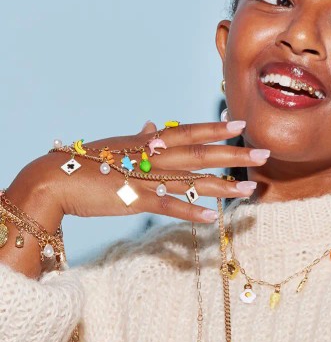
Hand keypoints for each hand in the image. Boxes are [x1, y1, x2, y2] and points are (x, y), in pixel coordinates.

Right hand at [14, 119, 269, 227]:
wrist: (55, 180)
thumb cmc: (86, 163)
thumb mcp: (116, 145)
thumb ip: (141, 137)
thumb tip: (153, 124)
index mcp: (148, 142)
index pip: (188, 132)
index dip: (215, 128)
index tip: (242, 124)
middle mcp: (151, 156)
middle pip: (200, 153)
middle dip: (234, 154)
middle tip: (265, 153)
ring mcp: (145, 178)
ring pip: (192, 181)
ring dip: (223, 185)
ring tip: (251, 189)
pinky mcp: (136, 200)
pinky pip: (170, 207)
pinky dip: (192, 212)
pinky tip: (214, 217)